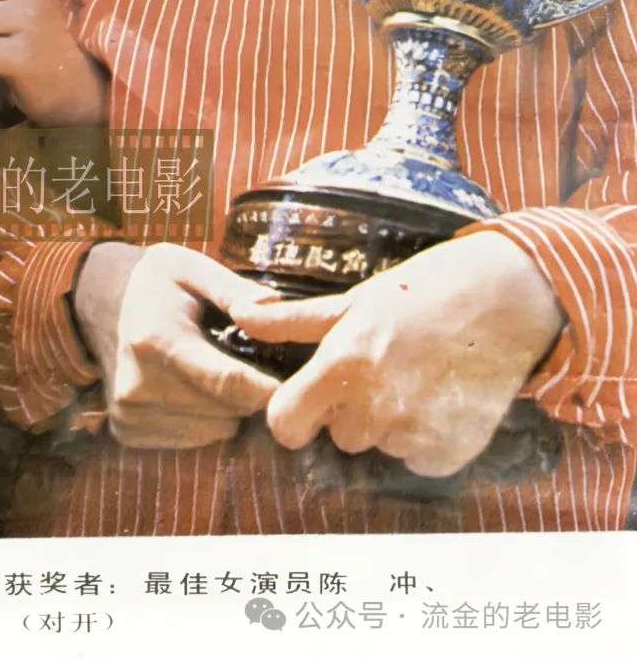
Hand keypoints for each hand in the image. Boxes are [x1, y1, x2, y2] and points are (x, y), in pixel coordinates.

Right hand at [74, 242, 282, 449]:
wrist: (95, 301)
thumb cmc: (154, 281)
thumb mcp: (191, 265)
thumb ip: (233, 289)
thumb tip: (275, 308)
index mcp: (157, 341)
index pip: (228, 383)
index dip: (269, 387)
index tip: (296, 379)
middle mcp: (139, 385)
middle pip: (227, 412)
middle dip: (248, 392)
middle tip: (248, 363)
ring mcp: (130, 414)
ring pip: (215, 431)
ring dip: (227, 409)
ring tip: (216, 372)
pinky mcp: (127, 432)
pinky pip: (192, 440)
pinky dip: (204, 420)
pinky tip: (193, 389)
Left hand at [229, 231, 563, 476]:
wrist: (509, 298)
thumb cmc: (423, 290)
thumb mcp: (354, 299)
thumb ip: (292, 320)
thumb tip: (240, 314)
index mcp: (343, 365)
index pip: (285, 425)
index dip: (292, 415)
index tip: (308, 400)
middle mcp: (375, 407)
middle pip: (337, 435)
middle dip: (349, 410)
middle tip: (381, 368)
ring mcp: (415, 434)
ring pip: (378, 447)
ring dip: (389, 423)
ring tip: (415, 376)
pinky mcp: (451, 452)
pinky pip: (417, 460)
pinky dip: (425, 438)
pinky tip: (441, 396)